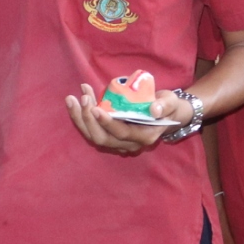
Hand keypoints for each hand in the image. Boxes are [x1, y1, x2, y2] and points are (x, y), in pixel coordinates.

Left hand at [64, 83, 189, 156]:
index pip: (122, 133)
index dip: (107, 122)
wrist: (166, 115)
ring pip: (93, 137)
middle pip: (102, 138)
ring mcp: (118, 143)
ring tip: (72, 99)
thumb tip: (154, 109)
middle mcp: (130, 144)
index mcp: (145, 137)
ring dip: (80, 118)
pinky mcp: (110, 137)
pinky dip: (81, 118)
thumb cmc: (168, 106)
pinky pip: (91, 131)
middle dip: (89, 120)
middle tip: (82, 99)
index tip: (95, 108)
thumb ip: (165, 105)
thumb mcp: (171, 102)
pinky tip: (76, 102)